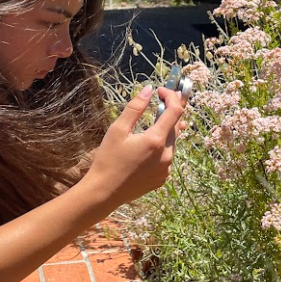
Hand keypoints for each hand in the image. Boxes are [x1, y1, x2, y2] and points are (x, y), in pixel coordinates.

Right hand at [83, 85, 184, 206]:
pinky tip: (146, 148)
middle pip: (176, 126)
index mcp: (156, 140)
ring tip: (151, 124)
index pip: (175, 111)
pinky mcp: (162, 178)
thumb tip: (149, 90)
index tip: (161, 90)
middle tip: (157, 103)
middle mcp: (167, 155)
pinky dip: (161, 147)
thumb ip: (135, 108)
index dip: (171, 96)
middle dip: (169, 112)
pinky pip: (167, 157)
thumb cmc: (108, 159)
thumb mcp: (118, 129)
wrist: (104, 192)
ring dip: (165, 130)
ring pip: (172, 142)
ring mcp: (166, 169)